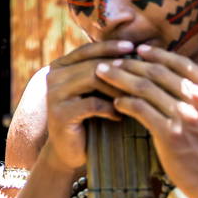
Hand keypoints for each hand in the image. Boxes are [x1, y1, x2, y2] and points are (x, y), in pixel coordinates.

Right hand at [45, 41, 131, 170]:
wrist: (69, 150)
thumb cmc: (88, 118)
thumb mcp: (95, 91)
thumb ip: (105, 72)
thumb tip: (136, 50)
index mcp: (60, 66)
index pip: (87, 50)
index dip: (110, 47)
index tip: (133, 47)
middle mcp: (53, 76)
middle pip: (93, 64)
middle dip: (120, 68)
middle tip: (144, 74)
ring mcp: (54, 94)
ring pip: (92, 79)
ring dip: (118, 88)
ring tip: (136, 96)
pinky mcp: (59, 113)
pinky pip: (92, 104)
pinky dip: (110, 108)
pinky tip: (120, 116)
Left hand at [95, 44, 197, 197]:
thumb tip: (172, 74)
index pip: (182, 64)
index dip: (157, 55)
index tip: (138, 49)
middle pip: (158, 73)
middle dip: (131, 64)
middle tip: (111, 61)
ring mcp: (186, 116)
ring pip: (144, 88)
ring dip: (120, 79)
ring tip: (103, 75)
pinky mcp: (170, 133)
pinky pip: (139, 109)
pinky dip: (125, 102)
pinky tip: (115, 102)